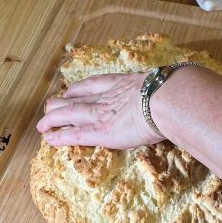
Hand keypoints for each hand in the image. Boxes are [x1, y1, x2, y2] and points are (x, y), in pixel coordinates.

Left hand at [36, 72, 161, 148]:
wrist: (167, 99)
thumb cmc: (173, 93)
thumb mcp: (166, 86)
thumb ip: (165, 90)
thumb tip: (179, 89)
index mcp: (124, 84)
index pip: (95, 85)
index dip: (80, 88)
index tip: (70, 90)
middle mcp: (108, 97)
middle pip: (78, 98)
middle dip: (62, 102)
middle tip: (50, 104)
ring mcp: (102, 114)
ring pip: (70, 114)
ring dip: (53, 119)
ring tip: (42, 123)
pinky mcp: (101, 132)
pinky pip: (75, 134)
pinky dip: (60, 136)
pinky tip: (48, 138)